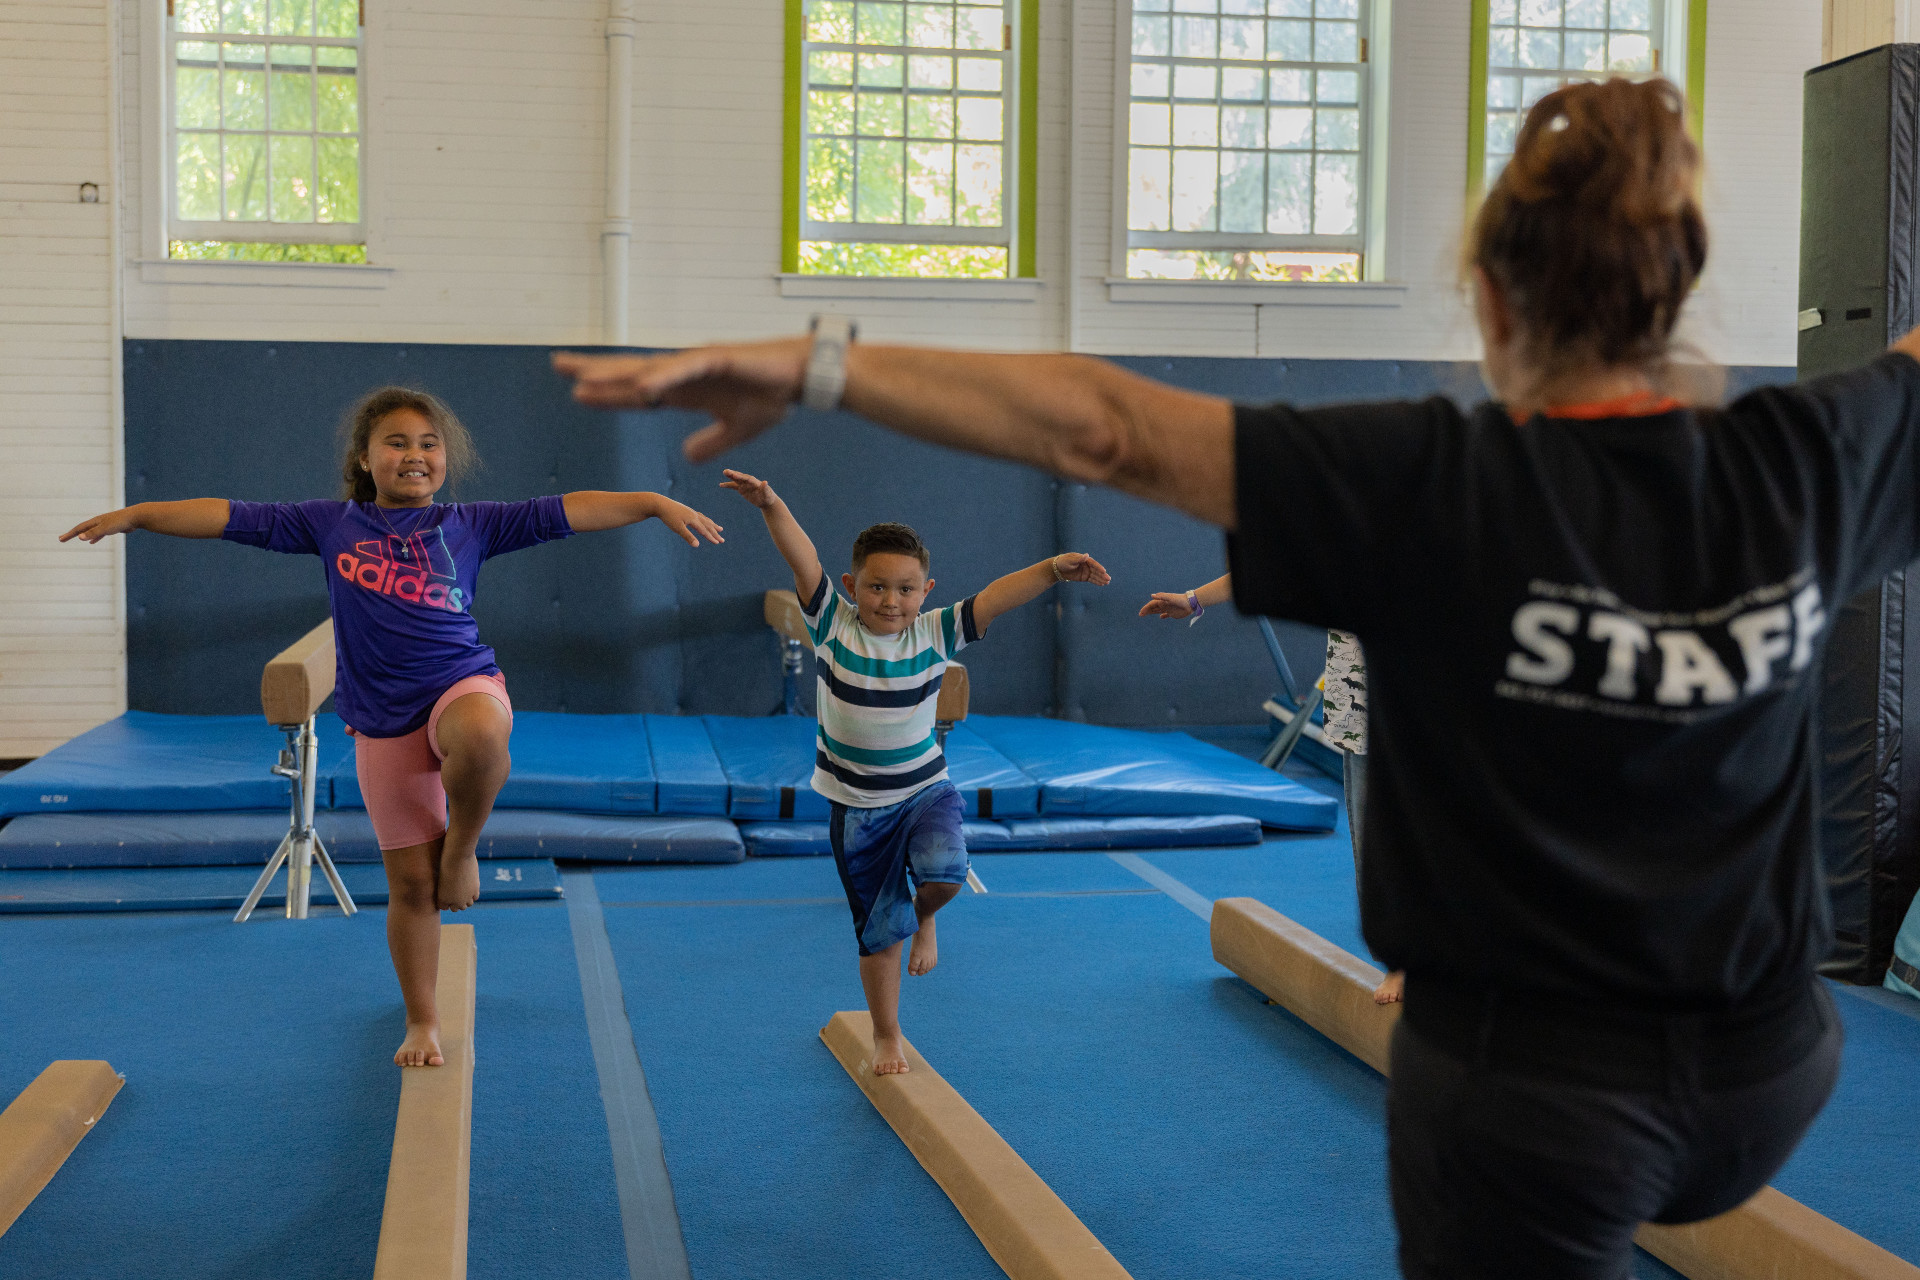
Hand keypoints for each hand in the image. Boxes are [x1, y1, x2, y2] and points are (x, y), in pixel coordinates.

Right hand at [60, 507, 139, 543]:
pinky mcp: (112, 528)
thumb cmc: (120, 522)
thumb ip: (93, 533)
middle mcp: (98, 522)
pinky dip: (94, 538)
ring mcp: (105, 525)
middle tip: (62, 539)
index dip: (69, 534)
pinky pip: (99, 534)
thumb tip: (79, 537)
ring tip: (76, 539)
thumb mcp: (105, 529)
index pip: (78, 529)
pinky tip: (92, 542)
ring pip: (90, 531)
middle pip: (82, 529)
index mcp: (95, 521)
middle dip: (72, 534)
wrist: (136, 517)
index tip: (60, 539)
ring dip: (82, 535)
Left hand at [554, 338, 810, 463]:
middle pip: (631, 373)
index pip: (638, 394)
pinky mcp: (716, 359)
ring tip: (581, 376)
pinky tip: (638, 384)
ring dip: (615, 374)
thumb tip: (687, 458)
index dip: (608, 395)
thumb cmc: (771, 396)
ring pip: (647, 369)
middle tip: (557, 366)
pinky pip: (683, 369)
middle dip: (595, 371)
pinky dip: (661, 376)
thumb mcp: (736, 431)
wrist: (798, 379)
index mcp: (686, 391)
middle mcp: (684, 373)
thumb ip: (710, 444)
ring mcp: (697, 364)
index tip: (577, 394)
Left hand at [653, 498, 724, 546]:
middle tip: (722, 540)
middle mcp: (695, 515)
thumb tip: (697, 545)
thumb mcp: (678, 528)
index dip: (711, 537)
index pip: (704, 530)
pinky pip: (700, 516)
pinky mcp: (687, 511)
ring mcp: (691, 512)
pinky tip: (704, 521)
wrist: (660, 504)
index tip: (718, 543)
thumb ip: (688, 537)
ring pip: (705, 520)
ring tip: (720, 528)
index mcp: (693, 519)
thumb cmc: (668, 517)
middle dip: (715, 533)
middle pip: (708, 525)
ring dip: (713, 525)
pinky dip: (705, 520)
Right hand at [719, 469, 778, 509]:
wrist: (766, 501)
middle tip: (726, 471)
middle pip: (740, 477)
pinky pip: (733, 486)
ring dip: (730, 476)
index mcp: (755, 482)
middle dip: (734, 474)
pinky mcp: (742, 489)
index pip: (747, 479)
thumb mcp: (767, 494)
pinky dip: (728, 485)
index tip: (734, 475)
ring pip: (736, 480)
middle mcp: (749, 482)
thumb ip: (765, 488)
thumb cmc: (768, 497)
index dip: (741, 477)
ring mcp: (745, 485)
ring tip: (724, 472)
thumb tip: (765, 482)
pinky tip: (721, 485)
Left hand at [1052, 553, 1110, 585]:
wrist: (1057, 569)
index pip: (1094, 564)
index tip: (1104, 571)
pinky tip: (1102, 584)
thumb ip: (1079, 559)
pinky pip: (1092, 580)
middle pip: (1096, 571)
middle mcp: (1087, 565)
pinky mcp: (1084, 577)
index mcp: (1085, 559)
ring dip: (1101, 579)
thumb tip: (1087, 555)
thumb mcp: (1070, 560)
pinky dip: (1097, 582)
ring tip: (1107, 582)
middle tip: (1109, 579)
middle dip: (1102, 575)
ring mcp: (1086, 571)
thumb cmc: (1063, 562)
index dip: (1099, 568)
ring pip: (1095, 576)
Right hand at [1139, 591, 1194, 619]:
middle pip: (1153, 608)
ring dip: (1152, 612)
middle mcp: (1164, 605)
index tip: (1141, 613)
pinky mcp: (1173, 613)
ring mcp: (1168, 609)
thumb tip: (1152, 595)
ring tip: (1146, 615)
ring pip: (1158, 611)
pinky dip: (1163, 616)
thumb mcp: (1170, 597)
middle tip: (1140, 615)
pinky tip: (1161, 617)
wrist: (1190, 604)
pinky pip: (1166, 615)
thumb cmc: (1180, 600)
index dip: (1146, 608)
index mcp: (1162, 601)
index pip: (1151, 605)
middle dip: (1146, 611)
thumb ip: (1161, 596)